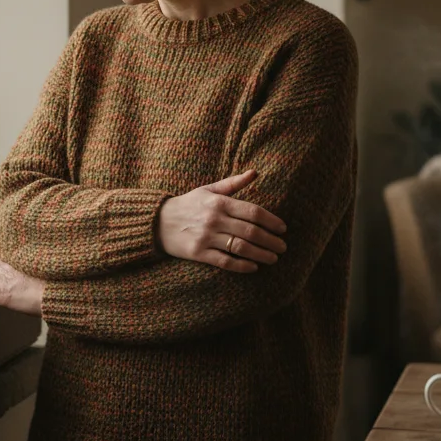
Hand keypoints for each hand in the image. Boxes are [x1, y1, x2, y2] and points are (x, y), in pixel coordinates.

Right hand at [156, 169, 287, 272]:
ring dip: (261, 255)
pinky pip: (224, 261)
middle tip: (283, 247)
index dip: (272, 221)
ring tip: (273, 259)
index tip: (283, 229)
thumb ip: (233, 183)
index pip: (253, 212)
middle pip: (250, 231)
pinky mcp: (198, 253)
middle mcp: (214, 219)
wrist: (157, 222)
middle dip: (270, 241)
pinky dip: (241, 266)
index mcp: (219, 202)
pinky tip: (253, 267)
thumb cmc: (188, 204)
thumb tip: (255, 173)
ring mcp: (206, 237)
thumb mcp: (208, 190)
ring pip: (240, 247)